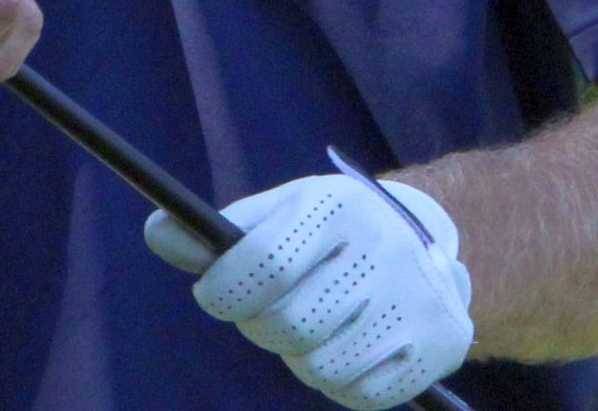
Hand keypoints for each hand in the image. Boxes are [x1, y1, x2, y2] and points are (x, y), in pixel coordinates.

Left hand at [143, 171, 474, 410]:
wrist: (428, 243)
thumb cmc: (331, 231)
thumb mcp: (280, 213)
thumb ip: (219, 232)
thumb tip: (159, 232)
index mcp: (339, 205)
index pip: (265, 263)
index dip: (225, 290)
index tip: (215, 293)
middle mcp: (385, 248)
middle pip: (289, 325)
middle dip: (263, 327)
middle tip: (269, 312)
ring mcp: (417, 300)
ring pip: (321, 369)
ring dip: (302, 358)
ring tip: (317, 327)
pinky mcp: (439, 347)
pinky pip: (360, 395)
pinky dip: (343, 383)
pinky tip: (351, 347)